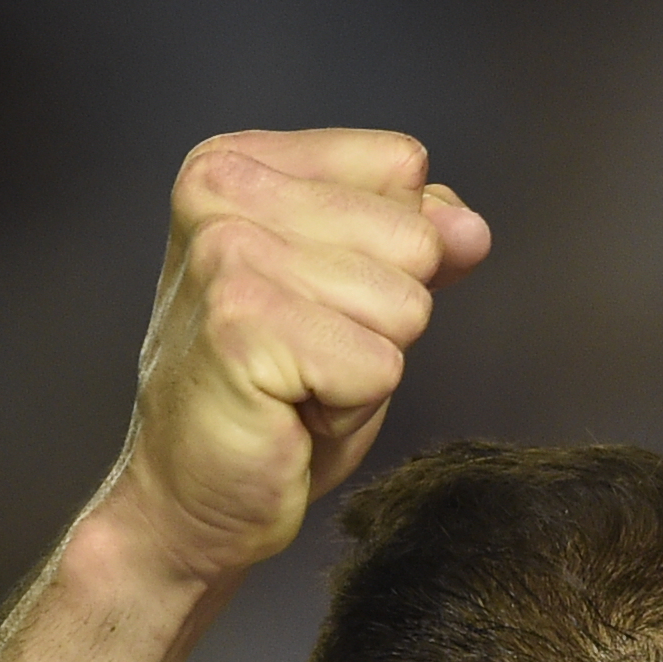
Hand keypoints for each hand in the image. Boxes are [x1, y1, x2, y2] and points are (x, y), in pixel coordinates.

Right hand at [103, 130, 492, 584]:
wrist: (191, 499)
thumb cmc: (273, 402)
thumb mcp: (355, 299)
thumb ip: (413, 240)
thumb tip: (471, 229)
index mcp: (239, 162)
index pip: (401, 166)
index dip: (391, 253)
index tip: (318, 304)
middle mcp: (224, 190)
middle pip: (412, 239)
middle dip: (382, 319)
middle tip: (307, 358)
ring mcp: (227, 254)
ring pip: (403, 305)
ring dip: (366, 368)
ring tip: (297, 386)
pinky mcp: (241, 326)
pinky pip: (380, 366)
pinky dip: (350, 408)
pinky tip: (290, 415)